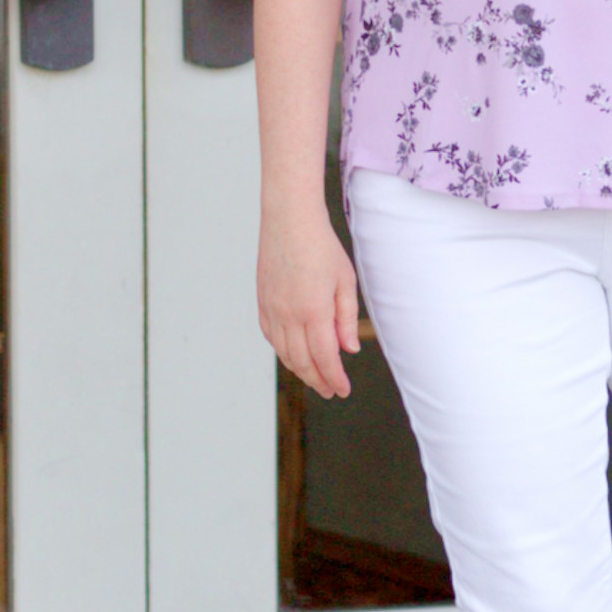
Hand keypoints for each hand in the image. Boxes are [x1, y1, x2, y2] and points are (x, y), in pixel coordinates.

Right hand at [257, 207, 360, 398]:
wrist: (289, 220)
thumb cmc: (321, 246)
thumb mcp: (345, 281)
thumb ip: (346, 318)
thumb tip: (349, 350)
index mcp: (313, 310)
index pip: (324, 357)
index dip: (334, 378)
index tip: (343, 390)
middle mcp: (288, 314)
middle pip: (302, 361)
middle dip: (318, 380)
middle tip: (331, 391)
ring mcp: (271, 309)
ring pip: (284, 352)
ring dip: (300, 370)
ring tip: (315, 378)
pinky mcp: (262, 302)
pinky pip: (271, 336)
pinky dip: (283, 351)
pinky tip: (294, 355)